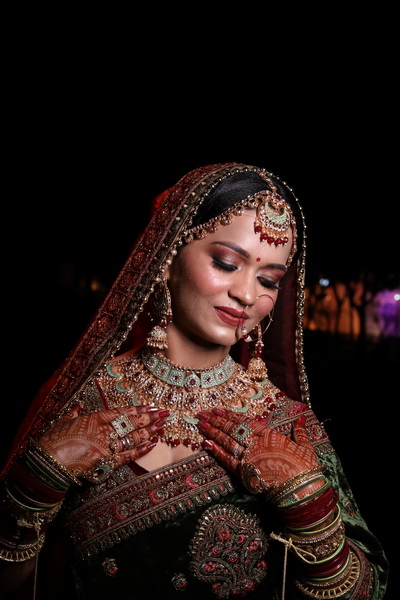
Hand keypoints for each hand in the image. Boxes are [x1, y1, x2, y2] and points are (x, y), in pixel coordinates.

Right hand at [36, 406, 168, 475]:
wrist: (46, 465)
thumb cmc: (51, 441)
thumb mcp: (62, 422)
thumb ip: (74, 415)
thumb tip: (78, 408)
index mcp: (94, 418)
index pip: (122, 412)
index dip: (139, 409)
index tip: (152, 405)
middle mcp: (104, 431)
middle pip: (132, 423)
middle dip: (150, 417)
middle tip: (166, 413)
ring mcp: (107, 448)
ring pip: (134, 438)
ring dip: (150, 431)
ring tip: (163, 426)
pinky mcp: (106, 464)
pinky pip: (128, 456)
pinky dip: (141, 450)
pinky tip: (153, 444)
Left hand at [196, 408, 319, 493]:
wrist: (301, 492)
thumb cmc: (306, 469)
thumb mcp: (305, 447)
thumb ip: (300, 432)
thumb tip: (300, 419)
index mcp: (270, 435)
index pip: (245, 422)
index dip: (230, 414)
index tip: (218, 409)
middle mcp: (256, 444)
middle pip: (232, 429)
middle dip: (216, 420)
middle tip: (201, 413)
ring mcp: (249, 458)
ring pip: (226, 442)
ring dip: (212, 432)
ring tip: (200, 424)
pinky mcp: (244, 473)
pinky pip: (227, 460)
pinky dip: (216, 451)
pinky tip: (205, 443)